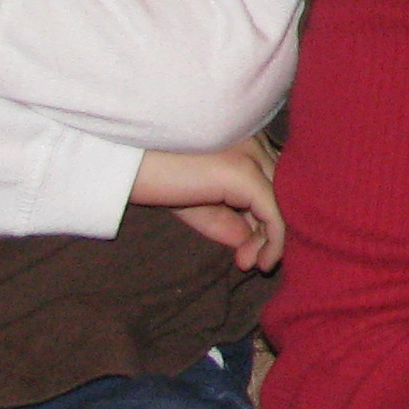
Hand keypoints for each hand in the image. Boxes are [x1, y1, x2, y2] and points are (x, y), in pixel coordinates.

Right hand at [132, 136, 284, 269]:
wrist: (125, 163)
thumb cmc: (157, 180)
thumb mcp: (201, 205)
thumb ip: (232, 220)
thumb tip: (258, 243)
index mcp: (247, 143)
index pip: (275, 185)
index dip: (268, 221)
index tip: (249, 252)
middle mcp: (254, 143)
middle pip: (284, 194)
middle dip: (272, 232)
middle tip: (249, 263)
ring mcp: (251, 155)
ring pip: (284, 203)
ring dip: (273, 241)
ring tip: (251, 264)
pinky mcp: (243, 171)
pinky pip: (274, 212)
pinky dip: (274, 242)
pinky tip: (258, 262)